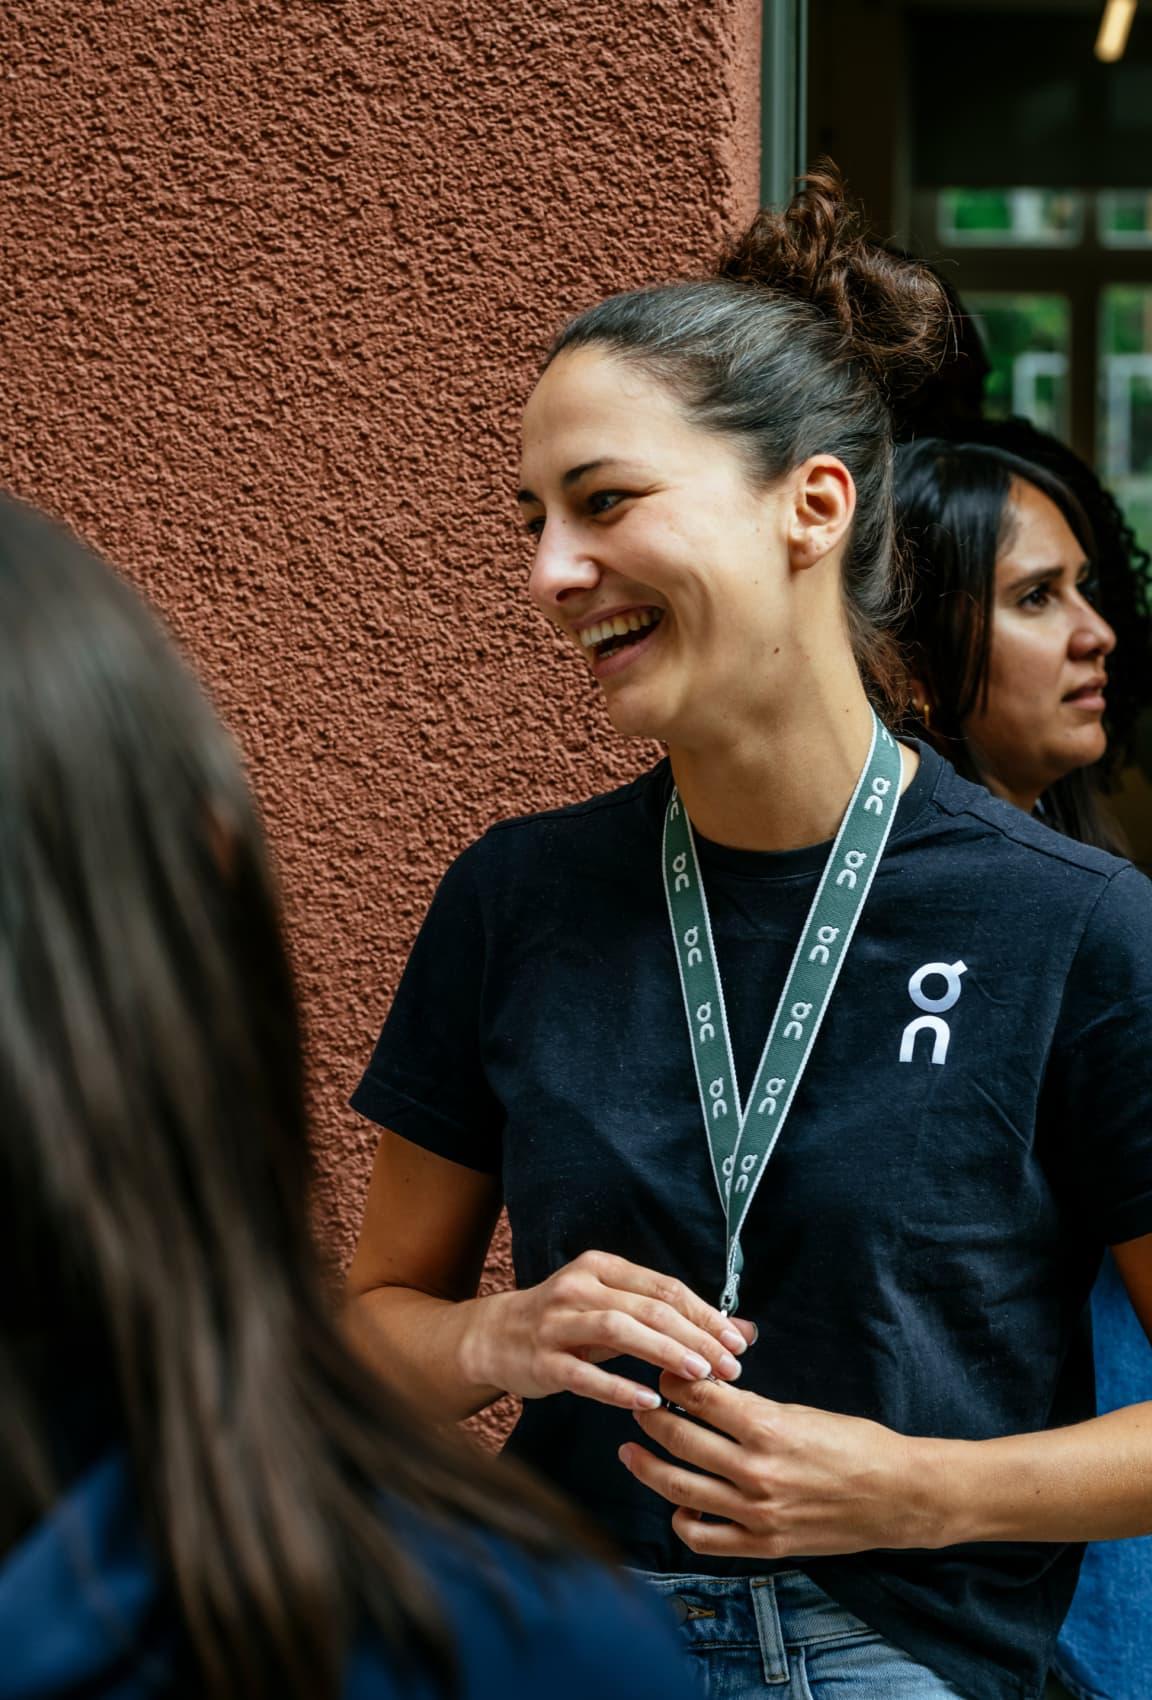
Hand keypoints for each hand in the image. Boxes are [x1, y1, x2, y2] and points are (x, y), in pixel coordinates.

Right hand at [462, 1252, 754, 1411]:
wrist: (495, 1338)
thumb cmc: (569, 1323)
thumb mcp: (615, 1307)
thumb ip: (672, 1317)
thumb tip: (743, 1332)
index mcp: (602, 1267)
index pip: (664, 1287)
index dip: (705, 1314)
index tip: (739, 1341)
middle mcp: (580, 1287)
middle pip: (648, 1308)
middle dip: (695, 1337)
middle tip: (730, 1365)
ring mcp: (557, 1322)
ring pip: (619, 1331)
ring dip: (665, 1352)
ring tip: (700, 1376)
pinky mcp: (542, 1359)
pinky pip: (584, 1374)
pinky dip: (619, 1387)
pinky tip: (650, 1400)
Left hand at [618, 1372, 951, 1555]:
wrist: (898, 1496)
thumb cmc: (857, 1445)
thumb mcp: (803, 1412)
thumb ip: (753, 1407)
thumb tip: (708, 1393)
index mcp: (768, 1427)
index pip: (698, 1397)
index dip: (671, 1381)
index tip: (659, 1373)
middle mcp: (756, 1471)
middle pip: (679, 1438)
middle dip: (650, 1418)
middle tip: (638, 1405)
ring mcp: (757, 1513)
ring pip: (679, 1488)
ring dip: (647, 1466)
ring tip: (632, 1450)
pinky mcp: (763, 1545)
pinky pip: (703, 1538)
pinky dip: (682, 1520)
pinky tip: (678, 1503)